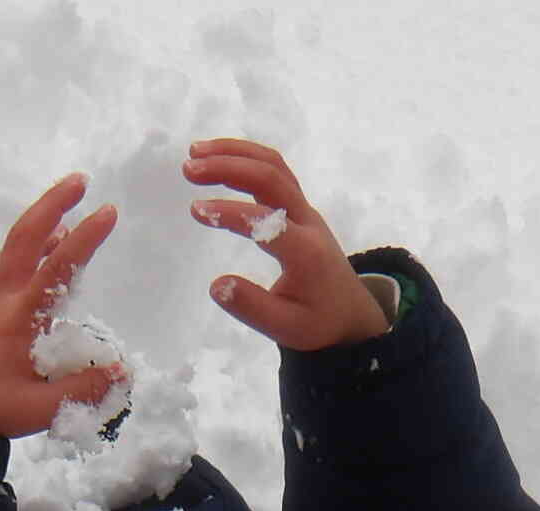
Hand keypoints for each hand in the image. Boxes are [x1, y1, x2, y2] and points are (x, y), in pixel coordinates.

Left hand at [0, 174, 130, 439]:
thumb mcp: (38, 411)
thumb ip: (83, 390)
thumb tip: (123, 373)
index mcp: (17, 317)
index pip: (58, 267)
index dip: (86, 238)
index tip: (108, 211)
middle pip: (25, 236)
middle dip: (53, 203)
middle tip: (80, 181)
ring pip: (9, 251)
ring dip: (38, 229)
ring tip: (63, 221)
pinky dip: (20, 255)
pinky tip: (28, 264)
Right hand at [184, 138, 390, 352]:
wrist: (351, 313)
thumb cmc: (317, 322)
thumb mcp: (286, 328)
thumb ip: (252, 307)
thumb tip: (216, 286)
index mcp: (306, 252)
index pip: (266, 222)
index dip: (231, 213)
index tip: (196, 210)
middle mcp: (308, 222)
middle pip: (271, 177)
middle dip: (229, 166)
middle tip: (188, 169)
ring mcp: (305, 210)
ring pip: (274, 166)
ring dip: (235, 153)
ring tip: (195, 153)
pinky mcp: (299, 207)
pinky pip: (275, 171)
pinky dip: (246, 157)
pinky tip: (218, 158)